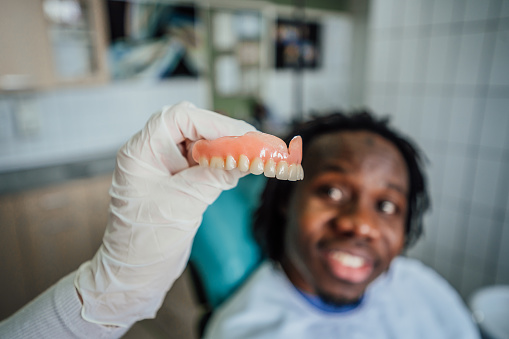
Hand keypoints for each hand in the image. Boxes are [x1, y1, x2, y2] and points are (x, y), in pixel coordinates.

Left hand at [74, 102, 254, 326]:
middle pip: (192, 126)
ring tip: (252, 154)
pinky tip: (239, 167)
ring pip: (200, 142)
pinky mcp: (177, 181)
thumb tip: (247, 156)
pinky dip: (222, 163)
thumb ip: (215, 176)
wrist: (135, 274)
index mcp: (141, 152)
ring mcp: (164, 167)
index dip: (214, 123)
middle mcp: (151, 154)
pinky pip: (203, 162)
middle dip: (224, 133)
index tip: (242, 136)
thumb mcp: (183, 205)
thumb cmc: (144, 244)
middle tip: (253, 144)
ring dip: (226, 147)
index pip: (180, 118)